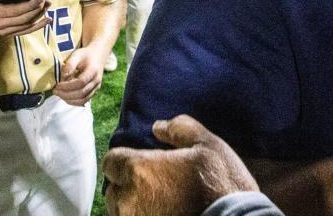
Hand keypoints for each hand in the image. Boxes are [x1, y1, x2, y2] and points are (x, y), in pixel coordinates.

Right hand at [0, 0, 50, 36]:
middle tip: (47, 1)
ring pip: (25, 26)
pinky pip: (24, 31)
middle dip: (37, 10)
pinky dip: (36, 26)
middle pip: (23, 19)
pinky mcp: (7, 34)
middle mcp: (0, 26)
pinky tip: (46, 21)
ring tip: (49, 8)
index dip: (29, 6)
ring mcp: (4, 32)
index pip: (15, 11)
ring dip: (39, 18)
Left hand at [53, 45, 105, 105]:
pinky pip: (84, 100)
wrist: (97, 56)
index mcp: (93, 71)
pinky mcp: (93, 91)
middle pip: (81, 93)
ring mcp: (96, 88)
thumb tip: (63, 76)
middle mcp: (96, 81)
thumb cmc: (86, 55)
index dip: (68, 86)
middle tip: (55, 91)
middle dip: (66, 94)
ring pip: (83, 100)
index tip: (57, 85)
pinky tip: (65, 97)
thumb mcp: (77, 55)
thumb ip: (70, 64)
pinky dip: (73, 101)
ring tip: (59, 94)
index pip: (81, 82)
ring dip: (69, 100)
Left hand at [104, 115, 258, 215]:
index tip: (142, 162)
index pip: (111, 162)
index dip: (125, 159)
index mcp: (139, 170)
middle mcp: (129, 200)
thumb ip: (179, 129)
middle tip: (153, 183)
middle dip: (128, 185)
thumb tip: (158, 127)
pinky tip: (164, 213)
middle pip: (113, 190)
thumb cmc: (221, 183)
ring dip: (133, 205)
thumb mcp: (206, 144)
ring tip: (158, 201)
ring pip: (121, 211)